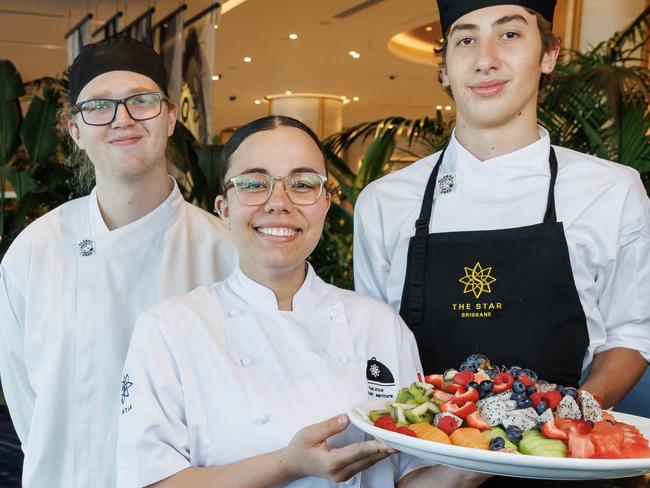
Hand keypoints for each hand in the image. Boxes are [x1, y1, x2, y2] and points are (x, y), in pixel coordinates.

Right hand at [281, 414, 395, 482]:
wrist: (293, 464)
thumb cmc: (300, 447)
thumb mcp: (310, 433)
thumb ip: (330, 426)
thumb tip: (347, 417)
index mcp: (331, 463)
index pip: (357, 452)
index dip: (375, 446)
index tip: (390, 442)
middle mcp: (340, 472)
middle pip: (367, 459)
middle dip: (384, 448)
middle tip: (401, 438)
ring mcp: (344, 476)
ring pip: (368, 463)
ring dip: (382, 452)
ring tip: (396, 440)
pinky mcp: (346, 474)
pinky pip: (364, 464)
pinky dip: (375, 454)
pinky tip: (383, 446)